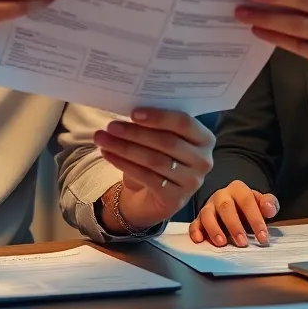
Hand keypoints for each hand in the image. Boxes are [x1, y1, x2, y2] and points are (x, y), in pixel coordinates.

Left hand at [94, 108, 214, 231]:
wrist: (155, 195)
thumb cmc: (160, 157)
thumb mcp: (163, 138)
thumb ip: (157, 124)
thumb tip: (130, 109)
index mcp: (205, 139)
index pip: (184, 123)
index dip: (158, 117)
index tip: (133, 113)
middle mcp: (204, 161)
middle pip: (166, 142)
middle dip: (135, 133)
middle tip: (110, 126)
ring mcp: (192, 182)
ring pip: (154, 160)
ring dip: (125, 148)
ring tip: (102, 139)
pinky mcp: (175, 199)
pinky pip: (147, 178)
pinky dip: (124, 164)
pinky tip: (108, 155)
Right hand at [189, 180, 279, 246]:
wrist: (232, 203)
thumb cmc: (247, 205)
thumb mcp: (260, 202)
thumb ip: (269, 204)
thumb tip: (269, 209)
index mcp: (238, 189)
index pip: (247, 201)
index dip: (255, 219)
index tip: (263, 237)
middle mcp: (221, 196)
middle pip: (226, 207)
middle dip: (234, 226)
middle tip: (242, 242)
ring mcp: (209, 207)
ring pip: (207, 214)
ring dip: (214, 229)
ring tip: (222, 243)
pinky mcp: (199, 218)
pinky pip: (194, 223)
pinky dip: (195, 231)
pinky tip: (199, 239)